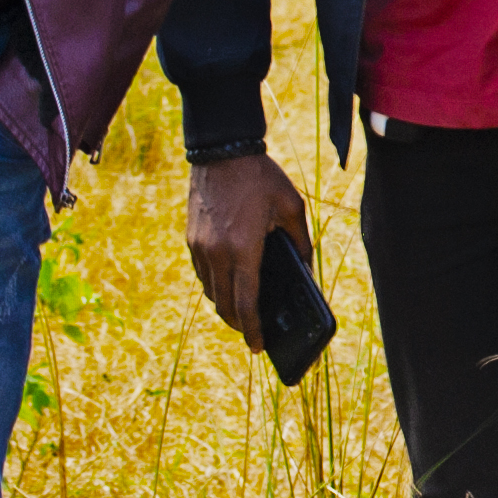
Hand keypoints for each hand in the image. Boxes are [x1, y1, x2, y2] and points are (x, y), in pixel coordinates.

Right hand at [186, 152, 308, 336]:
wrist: (221, 151)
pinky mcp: (191, 239)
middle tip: (254, 333)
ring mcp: (199, 247)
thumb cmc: (260, 177)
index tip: (259, 347)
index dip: (253, 329)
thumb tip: (306, 270)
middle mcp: (216, 253)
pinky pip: (202, 273)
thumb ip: (300, 242)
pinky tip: (230, 283)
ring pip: (211, 291)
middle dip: (240, 324)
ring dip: (226, 305)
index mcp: (243, 248)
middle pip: (225, 304)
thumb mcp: (291, 207)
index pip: (246, 303)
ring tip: (243, 311)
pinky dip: (215, 285)